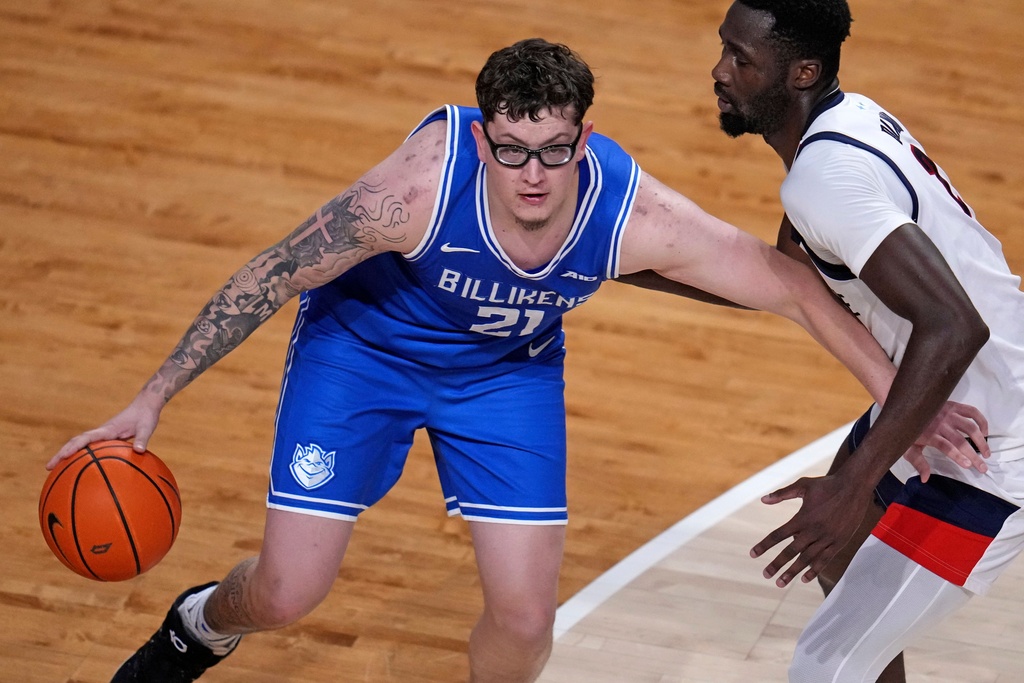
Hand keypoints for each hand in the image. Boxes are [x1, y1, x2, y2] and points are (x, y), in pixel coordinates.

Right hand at [47, 391, 164, 468]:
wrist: (145, 405)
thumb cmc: (146, 416)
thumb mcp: (147, 427)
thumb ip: (143, 438)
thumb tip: (139, 451)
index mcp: (108, 430)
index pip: (86, 438)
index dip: (74, 447)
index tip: (62, 456)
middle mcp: (101, 432)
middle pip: (76, 442)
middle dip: (61, 454)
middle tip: (47, 467)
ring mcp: (102, 434)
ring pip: (80, 445)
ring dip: (67, 454)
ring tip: (55, 470)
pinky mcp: (106, 437)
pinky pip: (90, 448)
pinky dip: (81, 456)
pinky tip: (80, 467)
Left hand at [750, 474, 868, 586]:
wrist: (854, 487)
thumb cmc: (826, 485)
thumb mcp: (803, 485)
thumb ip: (782, 494)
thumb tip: (763, 500)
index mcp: (802, 518)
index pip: (779, 534)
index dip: (764, 545)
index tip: (753, 554)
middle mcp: (813, 530)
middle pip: (791, 551)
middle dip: (777, 564)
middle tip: (765, 575)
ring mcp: (827, 538)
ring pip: (807, 559)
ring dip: (793, 572)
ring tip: (781, 583)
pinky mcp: (839, 542)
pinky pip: (825, 559)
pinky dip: (815, 570)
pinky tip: (805, 579)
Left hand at [903, 400, 989, 481]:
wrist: (905, 406)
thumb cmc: (907, 429)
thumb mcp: (908, 447)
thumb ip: (918, 462)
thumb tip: (925, 479)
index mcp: (929, 434)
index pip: (945, 446)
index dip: (957, 455)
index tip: (968, 465)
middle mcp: (941, 423)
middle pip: (960, 440)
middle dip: (973, 455)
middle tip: (982, 468)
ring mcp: (948, 413)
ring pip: (970, 427)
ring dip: (981, 441)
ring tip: (987, 454)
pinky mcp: (953, 405)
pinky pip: (972, 411)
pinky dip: (981, 421)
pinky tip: (985, 433)